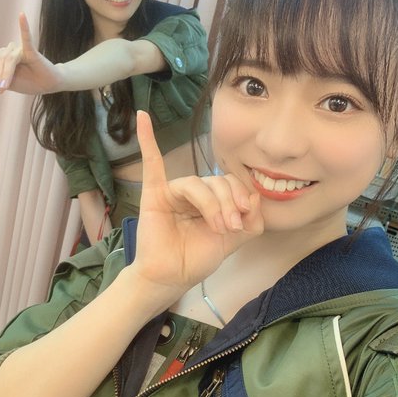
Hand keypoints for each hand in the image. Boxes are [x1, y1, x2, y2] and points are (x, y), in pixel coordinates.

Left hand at [0, 13, 62, 94]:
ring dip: (5, 74)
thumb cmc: (31, 83)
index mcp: (6, 57)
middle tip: (0, 89)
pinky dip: (24, 26)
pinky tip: (21, 15)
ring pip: (7, 59)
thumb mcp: (11, 84)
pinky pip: (26, 38)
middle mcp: (12, 50)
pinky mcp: (31, 51)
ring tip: (5, 87)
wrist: (49, 85)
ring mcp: (21, 50)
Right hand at [131, 111, 263, 301]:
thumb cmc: (196, 259)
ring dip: (212, 204)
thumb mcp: (233, 242)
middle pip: (216, 182)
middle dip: (228, 204)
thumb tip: (255, 196)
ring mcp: (173, 191)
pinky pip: (152, 164)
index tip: (244, 222)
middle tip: (230, 228)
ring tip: (217, 227)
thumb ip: (250, 222)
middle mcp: (194, 193)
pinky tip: (143, 119)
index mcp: (211, 200)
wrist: (171, 278)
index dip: (240, 198)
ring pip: (197, 183)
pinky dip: (147, 140)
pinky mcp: (154, 194)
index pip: (230, 184)